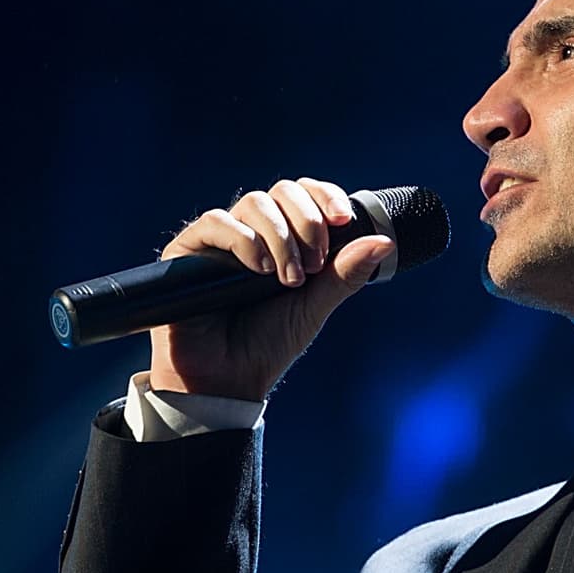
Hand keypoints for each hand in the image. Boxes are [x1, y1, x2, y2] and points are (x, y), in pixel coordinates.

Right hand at [147, 177, 394, 400]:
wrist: (228, 379)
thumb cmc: (270, 342)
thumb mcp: (316, 305)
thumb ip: (345, 273)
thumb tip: (385, 241)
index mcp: (286, 237)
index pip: (306, 195)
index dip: (326, 197)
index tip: (344, 219)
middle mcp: (254, 231)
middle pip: (282, 192)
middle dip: (307, 221)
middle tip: (314, 264)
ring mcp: (221, 239)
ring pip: (254, 203)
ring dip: (280, 236)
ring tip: (288, 277)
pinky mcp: (188, 251)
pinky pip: (216, 222)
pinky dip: (243, 239)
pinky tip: (257, 269)